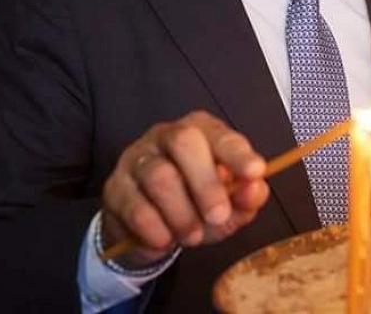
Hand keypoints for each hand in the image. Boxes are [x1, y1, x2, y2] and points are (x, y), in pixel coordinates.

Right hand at [100, 111, 268, 267]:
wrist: (150, 231)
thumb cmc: (197, 206)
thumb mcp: (229, 204)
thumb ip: (247, 196)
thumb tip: (256, 188)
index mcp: (200, 131)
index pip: (219, 134)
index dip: (237, 152)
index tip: (255, 172)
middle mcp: (166, 135)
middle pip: (184, 142)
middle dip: (206, 183)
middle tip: (218, 216)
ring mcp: (136, 158)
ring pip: (158, 175)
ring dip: (181, 213)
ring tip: (193, 236)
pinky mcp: (115, 187)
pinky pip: (134, 206)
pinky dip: (155, 229)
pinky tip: (165, 240)